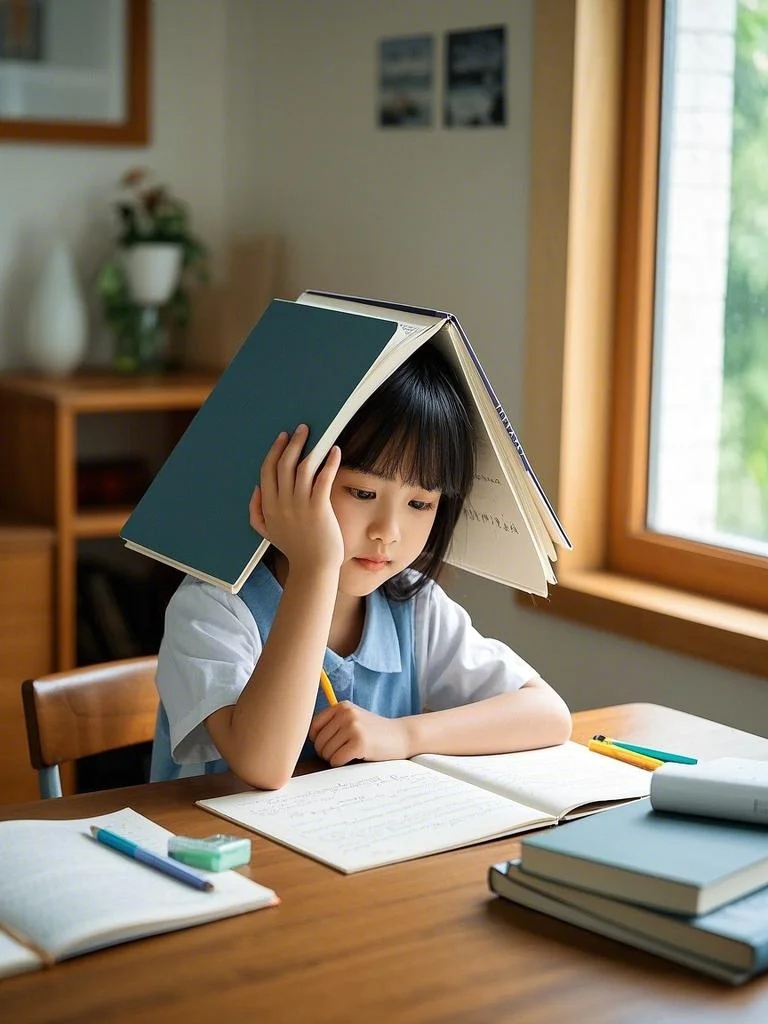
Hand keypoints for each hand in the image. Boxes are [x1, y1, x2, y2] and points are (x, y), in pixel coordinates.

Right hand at [249, 425, 343, 574]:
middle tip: (300, 429)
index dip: (275, 451)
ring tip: (315, 435)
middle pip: (283, 464)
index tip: (282, 438)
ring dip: (307, 447)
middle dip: (290, 443)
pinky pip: (323, 478)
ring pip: (301, 467)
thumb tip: (256, 489)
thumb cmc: (294, 549)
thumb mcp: (266, 532)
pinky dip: (329, 462)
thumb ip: (256, 511)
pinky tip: (335, 451)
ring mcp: (300, 505)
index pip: (267, 471)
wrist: (313, 567)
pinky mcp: (318, 508)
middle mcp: (282, 503)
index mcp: (268, 506)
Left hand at [309, 702, 411, 765]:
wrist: (401, 736)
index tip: (331, 745)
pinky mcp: (359, 742)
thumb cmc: (373, 733)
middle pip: (318, 743)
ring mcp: (353, 727)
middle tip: (343, 752)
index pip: (313, 728)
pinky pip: (336, 760)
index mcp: (341, 706)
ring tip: (351, 753)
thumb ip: (332, 724)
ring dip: (335, 759)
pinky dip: (342, 764)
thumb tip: (300, 737)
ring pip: (326, 753)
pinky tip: (355, 757)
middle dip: (327, 753)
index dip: (318, 742)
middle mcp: (346, 714)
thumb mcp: (353, 719)